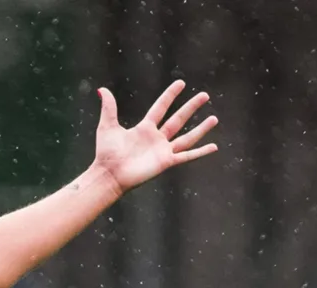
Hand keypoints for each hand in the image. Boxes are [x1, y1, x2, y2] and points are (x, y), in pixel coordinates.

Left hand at [89, 81, 218, 191]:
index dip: (170, 95)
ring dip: (201, 128)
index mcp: (144, 128)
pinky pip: (187, 156)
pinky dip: (200, 152)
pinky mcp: (166, 162)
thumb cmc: (106, 153)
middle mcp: (156, 138)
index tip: (181, 83)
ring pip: (187, 137)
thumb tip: (102, 89)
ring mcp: (163, 150)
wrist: (109, 174)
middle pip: (178, 119)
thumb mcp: (107, 126)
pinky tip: (214, 147)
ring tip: (215, 118)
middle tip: (205, 95)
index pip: (161, 107)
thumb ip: (109, 107)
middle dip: (191, 107)